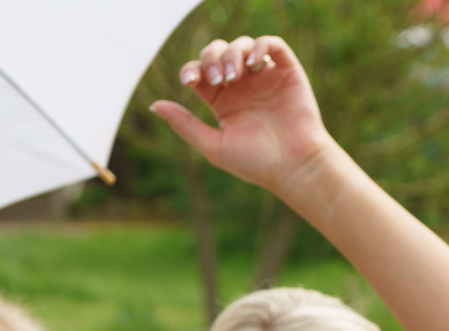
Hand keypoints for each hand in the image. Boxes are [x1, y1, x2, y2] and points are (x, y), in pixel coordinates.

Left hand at [150, 35, 333, 196]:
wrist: (294, 167)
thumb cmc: (255, 163)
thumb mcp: (213, 145)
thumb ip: (185, 125)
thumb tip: (154, 105)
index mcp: (222, 102)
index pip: (199, 72)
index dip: (191, 70)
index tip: (192, 82)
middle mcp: (242, 86)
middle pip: (217, 53)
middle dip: (211, 59)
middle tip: (217, 78)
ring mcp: (264, 77)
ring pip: (241, 45)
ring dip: (232, 53)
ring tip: (234, 75)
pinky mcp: (287, 72)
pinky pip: (272, 45)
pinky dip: (260, 45)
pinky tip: (253, 62)